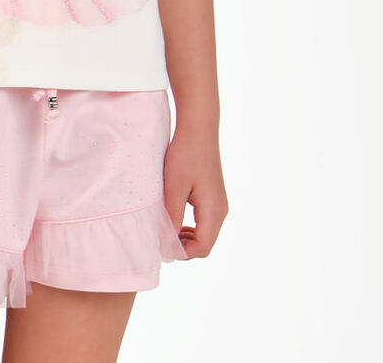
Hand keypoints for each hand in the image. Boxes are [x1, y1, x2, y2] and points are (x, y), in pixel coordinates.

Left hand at [163, 123, 227, 257]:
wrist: (199, 128)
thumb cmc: (185, 155)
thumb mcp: (174, 187)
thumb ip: (171, 216)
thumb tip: (167, 243)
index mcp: (214, 211)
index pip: (202, 248)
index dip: (182, 253)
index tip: (161, 244)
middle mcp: (221, 211)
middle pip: (205, 244)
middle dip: (184, 247)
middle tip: (161, 238)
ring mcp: (219, 204)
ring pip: (205, 234)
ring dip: (186, 237)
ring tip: (166, 229)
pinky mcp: (214, 196)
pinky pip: (205, 222)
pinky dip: (190, 227)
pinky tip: (174, 218)